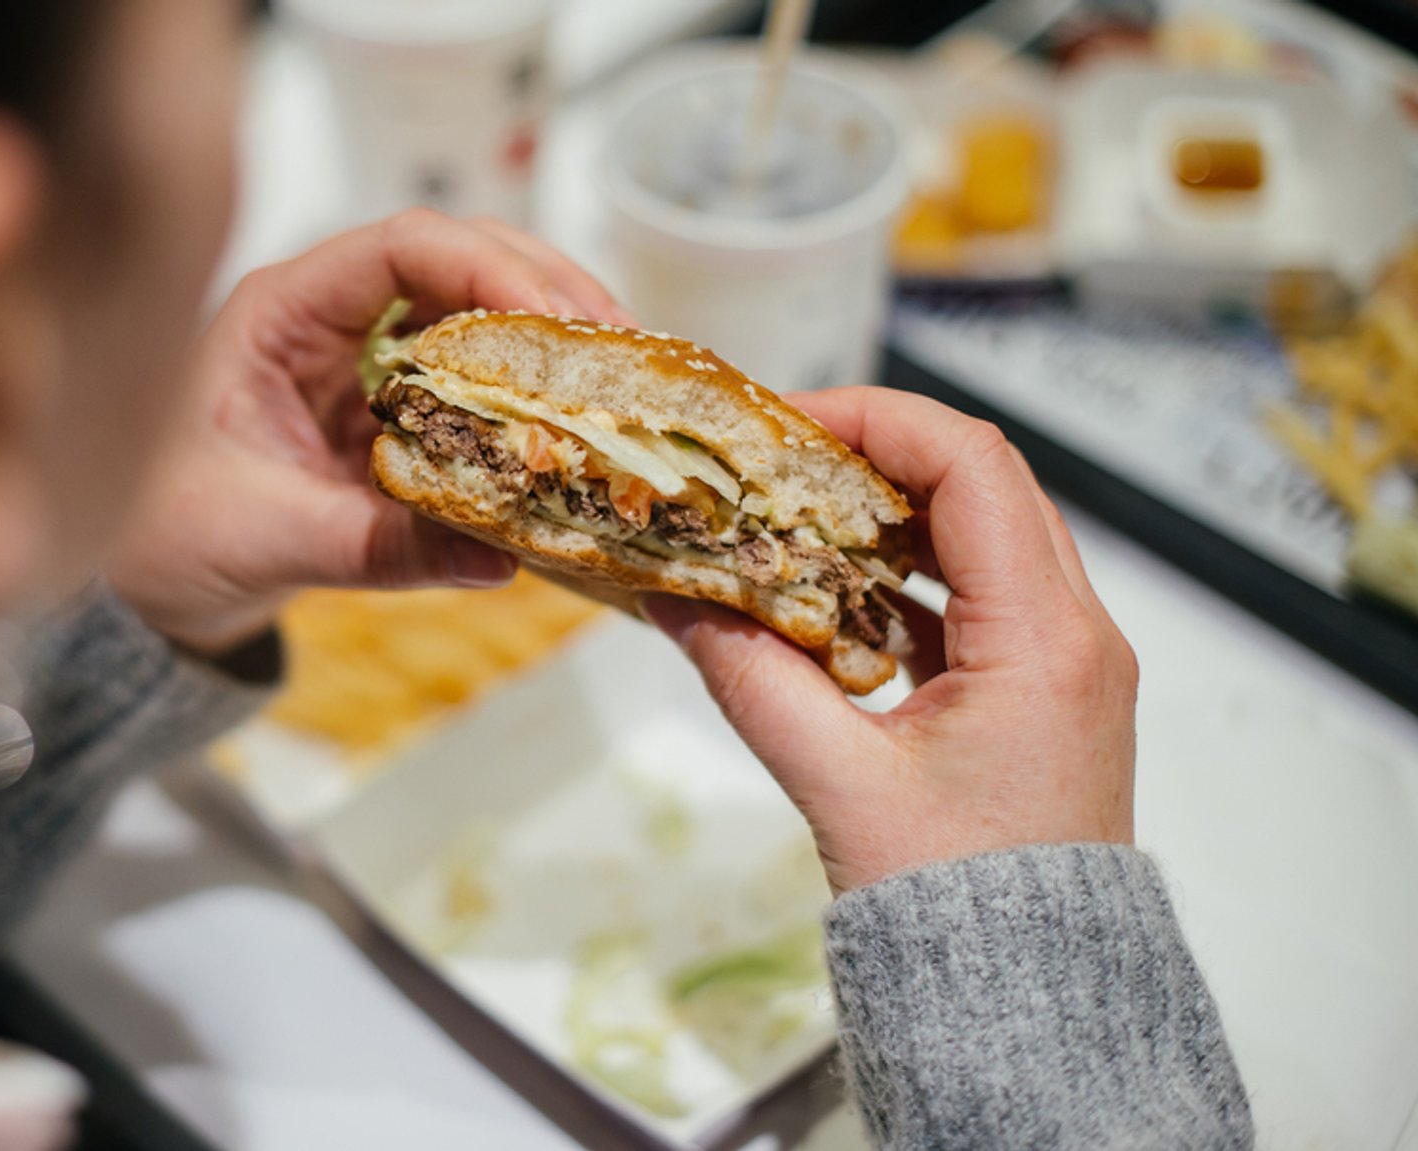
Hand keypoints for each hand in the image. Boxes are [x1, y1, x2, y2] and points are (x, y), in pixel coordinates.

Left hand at [111, 209, 632, 654]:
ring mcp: (359, 361)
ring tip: (618, 375)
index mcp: (278, 312)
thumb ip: (376, 547)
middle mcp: (325, 318)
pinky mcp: (385, 411)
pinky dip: (525, 393)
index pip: (400, 247)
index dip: (487, 268)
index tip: (553, 319)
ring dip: (546, 335)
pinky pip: (469, 380)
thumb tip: (495, 557)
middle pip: (455, 258)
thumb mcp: (266, 539)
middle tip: (619, 344)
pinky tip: (575, 420)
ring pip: (472, 310)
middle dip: (543, 290)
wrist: (138, 589)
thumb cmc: (160, 538)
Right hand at [641, 388, 1136, 892]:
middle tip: (780, 464)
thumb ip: (753, 680)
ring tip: (792, 522)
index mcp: (1044, 639)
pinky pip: (978, 600)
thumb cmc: (959, 907)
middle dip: (875, 457)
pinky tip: (829, 599)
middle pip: (982, 485)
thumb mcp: (840, 785)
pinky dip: (903, 581)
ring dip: (888, 517)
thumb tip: (678, 603)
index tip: (789, 426)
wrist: (1032, 1005)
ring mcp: (1067, 664)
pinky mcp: (1043, 696)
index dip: (877, 420)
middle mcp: (1075, 634)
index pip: (972, 465)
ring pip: (982, 537)